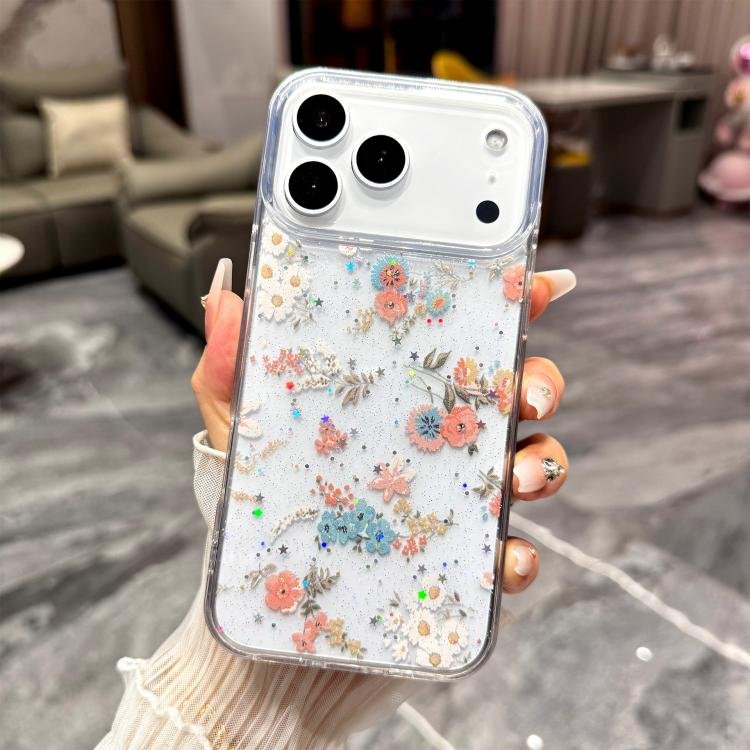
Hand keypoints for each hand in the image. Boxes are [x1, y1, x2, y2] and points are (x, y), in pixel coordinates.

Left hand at [192, 259, 574, 594]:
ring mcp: (457, 498)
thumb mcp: (239, 429)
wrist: (267, 606)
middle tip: (526, 395)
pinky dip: (523, 556)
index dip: (510, 303)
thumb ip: (231, 366)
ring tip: (515, 479)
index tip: (534, 285)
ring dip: (543, 464)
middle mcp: (438, 440)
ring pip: (530, 464)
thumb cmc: (260, 504)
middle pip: (513, 394)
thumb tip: (224, 296)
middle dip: (540, 382)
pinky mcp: (463, 562)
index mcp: (399, 396)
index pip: (463, 338)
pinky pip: (512, 553)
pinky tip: (507, 560)